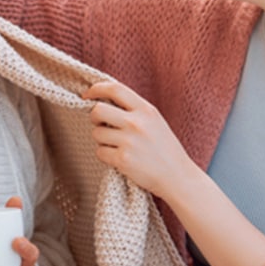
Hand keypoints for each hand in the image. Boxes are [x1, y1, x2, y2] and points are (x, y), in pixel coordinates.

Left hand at [83, 81, 200, 200]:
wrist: (177, 177)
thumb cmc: (164, 148)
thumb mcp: (154, 121)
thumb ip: (133, 109)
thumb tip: (102, 100)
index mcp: (146, 110)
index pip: (115, 89)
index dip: (96, 89)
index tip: (87, 95)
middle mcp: (137, 123)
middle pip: (98, 110)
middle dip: (94, 117)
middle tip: (101, 124)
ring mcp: (129, 142)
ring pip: (96, 133)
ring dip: (101, 140)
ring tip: (117, 146)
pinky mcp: (123, 160)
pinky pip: (100, 152)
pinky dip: (105, 156)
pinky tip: (120, 158)